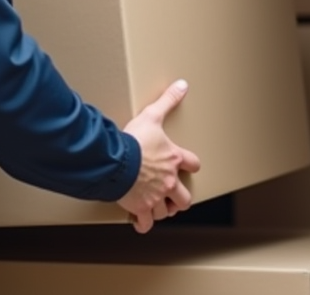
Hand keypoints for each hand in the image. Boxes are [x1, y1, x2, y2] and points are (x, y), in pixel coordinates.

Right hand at [116, 79, 201, 233]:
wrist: (117, 162)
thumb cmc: (134, 141)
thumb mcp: (152, 116)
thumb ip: (167, 101)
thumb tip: (182, 85)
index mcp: (173, 159)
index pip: (192, 163)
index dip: (190, 164)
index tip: (187, 165)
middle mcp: (168, 181)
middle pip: (184, 197)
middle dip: (180, 197)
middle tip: (174, 195)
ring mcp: (155, 196)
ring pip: (167, 211)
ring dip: (163, 210)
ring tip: (158, 207)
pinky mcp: (141, 207)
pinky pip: (145, 222)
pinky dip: (143, 223)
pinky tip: (141, 222)